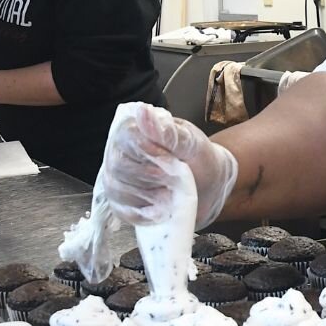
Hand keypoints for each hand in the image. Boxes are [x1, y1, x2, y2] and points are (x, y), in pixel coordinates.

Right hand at [99, 104, 237, 228]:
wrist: (210, 186)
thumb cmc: (199, 158)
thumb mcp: (190, 142)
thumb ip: (166, 131)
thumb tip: (142, 111)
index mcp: (136, 130)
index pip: (124, 138)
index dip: (146, 152)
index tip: (170, 160)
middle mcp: (121, 153)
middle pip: (117, 167)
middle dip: (149, 177)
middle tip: (174, 179)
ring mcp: (119, 178)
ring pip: (115, 189)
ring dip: (146, 196)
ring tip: (170, 195)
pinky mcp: (123, 202)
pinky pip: (120, 210)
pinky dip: (141, 214)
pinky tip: (159, 211)